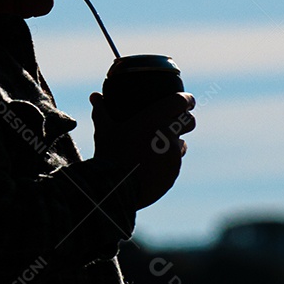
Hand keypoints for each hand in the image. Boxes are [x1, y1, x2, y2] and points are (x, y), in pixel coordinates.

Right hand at [90, 91, 194, 209]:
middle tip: (174, 122)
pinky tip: (150, 167)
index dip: (187, 99)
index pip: (181, 101)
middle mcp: (169, 135)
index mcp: (154, 119)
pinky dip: (165, 163)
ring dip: (173, 144)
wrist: (116, 186)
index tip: (188, 100)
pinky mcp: (172, 174)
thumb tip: (95, 96)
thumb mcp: (103, 129)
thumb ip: (102, 110)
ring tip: (157, 149)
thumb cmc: (109, 153)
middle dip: (185, 120)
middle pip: (189, 122)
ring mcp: (173, 157)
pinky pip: (173, 165)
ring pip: (181, 145)